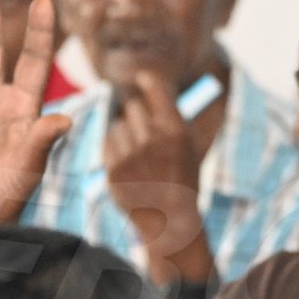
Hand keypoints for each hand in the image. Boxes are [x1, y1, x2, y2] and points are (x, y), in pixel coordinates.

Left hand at [105, 71, 213, 282]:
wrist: (170, 219)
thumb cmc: (182, 177)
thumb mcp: (189, 145)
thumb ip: (171, 116)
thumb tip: (150, 83)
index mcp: (175, 130)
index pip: (152, 87)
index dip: (146, 80)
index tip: (142, 79)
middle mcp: (152, 139)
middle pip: (132, 105)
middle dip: (138, 112)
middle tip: (144, 124)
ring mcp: (130, 154)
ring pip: (119, 125)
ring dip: (127, 133)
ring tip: (141, 153)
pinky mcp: (113, 168)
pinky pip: (108, 143)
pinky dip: (117, 148)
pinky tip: (131, 163)